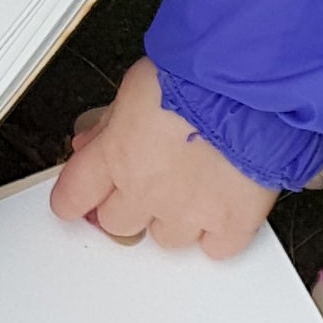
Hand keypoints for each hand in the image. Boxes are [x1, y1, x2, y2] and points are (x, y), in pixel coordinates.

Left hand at [49, 57, 276, 257]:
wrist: (248, 81)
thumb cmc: (197, 74)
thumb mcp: (136, 85)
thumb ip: (111, 122)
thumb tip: (94, 138)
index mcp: (115, 155)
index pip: (73, 197)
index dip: (73, 199)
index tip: (76, 199)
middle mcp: (146, 191)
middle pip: (117, 223)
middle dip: (127, 203)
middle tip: (144, 181)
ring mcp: (189, 210)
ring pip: (166, 239)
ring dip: (172, 218)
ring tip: (190, 187)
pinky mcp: (232, 220)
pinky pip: (216, 249)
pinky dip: (217, 235)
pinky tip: (220, 210)